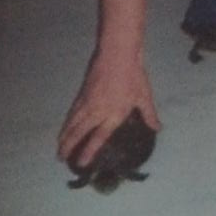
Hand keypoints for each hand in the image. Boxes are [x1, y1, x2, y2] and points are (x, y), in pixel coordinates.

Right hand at [58, 50, 158, 169]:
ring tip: (58, 148)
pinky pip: (71, 113)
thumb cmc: (133, 75)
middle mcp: (97, 111)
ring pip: (71, 123)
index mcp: (114, 114)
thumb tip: (157, 128)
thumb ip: (149, 114)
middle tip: (60, 159)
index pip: (99, 137)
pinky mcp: (82, 94)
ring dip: (63, 137)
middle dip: (68, 147)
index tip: (81, 163)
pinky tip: (64, 128)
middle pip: (78, 132)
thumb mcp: (144, 95)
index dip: (89, 151)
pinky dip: (66, 123)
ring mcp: (87, 102)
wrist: (117, 53)